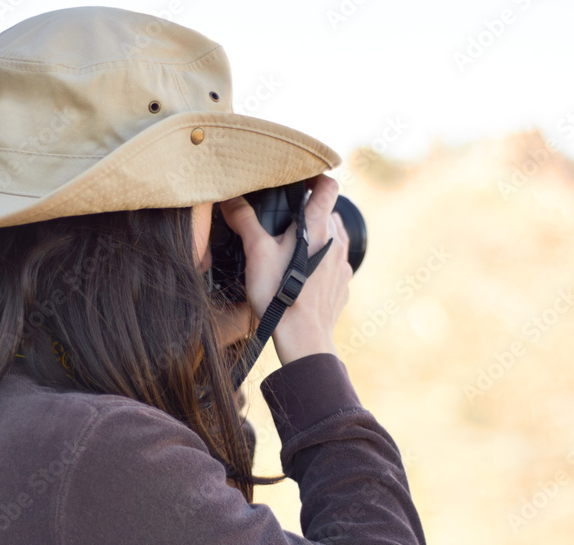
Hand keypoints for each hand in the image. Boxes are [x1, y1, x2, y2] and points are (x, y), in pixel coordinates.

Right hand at [218, 174, 351, 364]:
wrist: (303, 338)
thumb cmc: (279, 293)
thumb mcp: (256, 252)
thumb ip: (245, 221)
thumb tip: (229, 198)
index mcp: (318, 226)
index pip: (329, 186)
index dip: (317, 178)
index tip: (302, 181)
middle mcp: (336, 241)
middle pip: (330, 212)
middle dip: (311, 212)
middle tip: (286, 220)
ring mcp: (343, 264)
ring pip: (334, 237)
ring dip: (318, 237)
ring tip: (294, 249)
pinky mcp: (343, 285)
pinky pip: (335, 264)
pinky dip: (323, 262)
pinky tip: (304, 274)